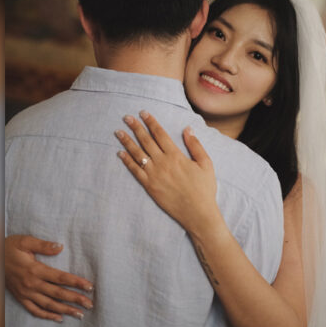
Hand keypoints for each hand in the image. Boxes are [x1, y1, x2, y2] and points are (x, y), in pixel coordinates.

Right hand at [4, 234, 93, 321]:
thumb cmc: (9, 248)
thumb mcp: (24, 241)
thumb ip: (43, 245)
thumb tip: (60, 247)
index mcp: (35, 270)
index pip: (61, 278)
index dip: (76, 282)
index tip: (90, 287)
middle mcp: (32, 284)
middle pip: (58, 293)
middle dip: (76, 299)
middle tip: (90, 304)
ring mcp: (26, 293)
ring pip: (49, 305)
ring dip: (65, 310)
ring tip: (80, 314)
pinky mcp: (20, 298)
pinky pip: (35, 310)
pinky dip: (47, 316)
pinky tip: (59, 318)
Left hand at [116, 111, 218, 232]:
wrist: (197, 213)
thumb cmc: (204, 189)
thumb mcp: (206, 164)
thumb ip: (196, 145)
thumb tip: (187, 129)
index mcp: (176, 155)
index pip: (160, 134)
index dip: (151, 122)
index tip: (143, 113)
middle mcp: (163, 163)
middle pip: (146, 141)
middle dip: (135, 127)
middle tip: (126, 117)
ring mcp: (154, 175)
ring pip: (137, 154)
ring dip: (127, 141)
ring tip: (118, 132)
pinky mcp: (149, 186)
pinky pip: (135, 171)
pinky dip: (127, 161)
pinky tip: (120, 153)